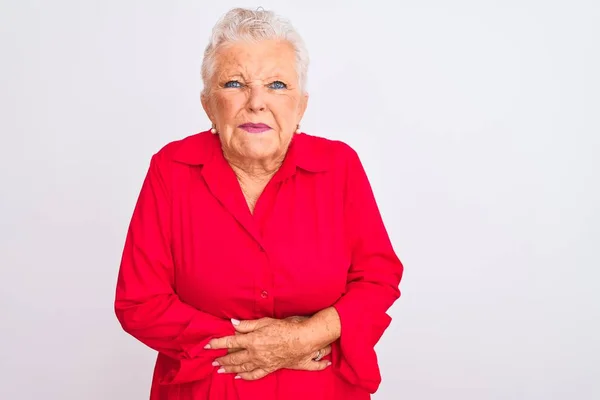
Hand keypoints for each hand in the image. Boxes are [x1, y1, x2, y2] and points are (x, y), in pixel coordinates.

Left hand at [207, 317, 330, 379]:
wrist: (302, 340)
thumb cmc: (284, 328)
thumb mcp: (264, 322)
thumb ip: (247, 325)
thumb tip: (233, 324)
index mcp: (251, 340)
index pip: (229, 342)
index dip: (217, 343)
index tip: (207, 345)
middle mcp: (254, 353)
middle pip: (233, 358)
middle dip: (221, 360)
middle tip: (213, 361)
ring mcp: (261, 362)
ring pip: (241, 367)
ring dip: (229, 369)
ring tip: (220, 370)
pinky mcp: (269, 367)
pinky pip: (254, 374)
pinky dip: (245, 377)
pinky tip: (239, 377)